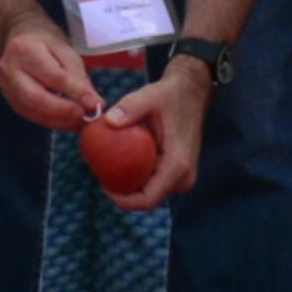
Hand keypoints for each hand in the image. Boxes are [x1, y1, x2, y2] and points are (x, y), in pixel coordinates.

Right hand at [0, 8, 99, 130]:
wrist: (19, 39)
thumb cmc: (45, 43)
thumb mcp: (66, 52)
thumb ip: (79, 78)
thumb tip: (94, 104)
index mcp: (25, 50)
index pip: (52, 76)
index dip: (74, 91)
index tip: (94, 103)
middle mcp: (10, 70)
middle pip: (36, 98)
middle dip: (63, 111)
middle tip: (84, 115)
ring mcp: (7, 88)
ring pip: (34, 112)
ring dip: (60, 120)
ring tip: (80, 121)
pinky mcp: (11, 101)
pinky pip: (33, 117)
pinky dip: (53, 122)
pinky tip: (68, 121)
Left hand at [97, 58, 210, 210]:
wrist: (192, 91)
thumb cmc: (171, 94)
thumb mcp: (149, 96)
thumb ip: (129, 108)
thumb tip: (107, 121)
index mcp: (177, 165)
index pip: (148, 199)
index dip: (123, 200)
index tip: (102, 186)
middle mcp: (183, 177)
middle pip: (148, 199)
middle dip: (122, 192)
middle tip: (99, 173)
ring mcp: (182, 176)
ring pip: (151, 192)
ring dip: (129, 185)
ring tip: (106, 168)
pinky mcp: (177, 171)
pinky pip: (154, 182)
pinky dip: (137, 176)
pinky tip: (120, 162)